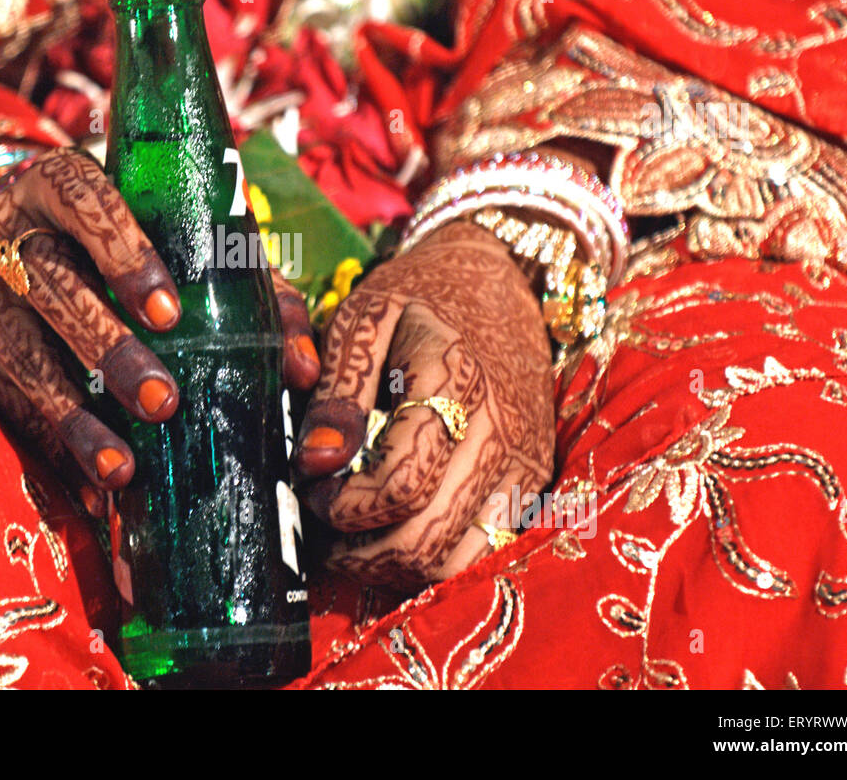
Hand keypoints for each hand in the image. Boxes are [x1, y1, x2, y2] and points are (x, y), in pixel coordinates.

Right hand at [0, 147, 320, 514]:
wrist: (9, 238)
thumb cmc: (120, 239)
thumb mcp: (174, 240)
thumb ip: (242, 284)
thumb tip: (303, 370)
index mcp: (59, 184)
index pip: (83, 197)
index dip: (124, 253)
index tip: (168, 312)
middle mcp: (7, 229)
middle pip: (50, 284)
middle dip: (108, 347)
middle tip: (163, 402)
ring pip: (19, 353)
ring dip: (75, 417)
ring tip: (123, 470)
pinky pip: (6, 402)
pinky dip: (54, 447)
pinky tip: (91, 487)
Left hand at [292, 219, 554, 589]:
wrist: (498, 282)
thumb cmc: (419, 297)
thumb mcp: (364, 317)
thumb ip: (339, 389)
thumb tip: (316, 461)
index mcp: (456, 381)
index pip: (400, 484)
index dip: (342, 503)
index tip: (312, 485)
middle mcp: (500, 431)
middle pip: (426, 539)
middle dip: (358, 547)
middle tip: (322, 518)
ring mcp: (524, 463)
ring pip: (455, 562)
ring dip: (393, 564)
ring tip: (352, 534)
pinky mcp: (533, 484)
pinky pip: (484, 554)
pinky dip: (433, 560)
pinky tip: (396, 530)